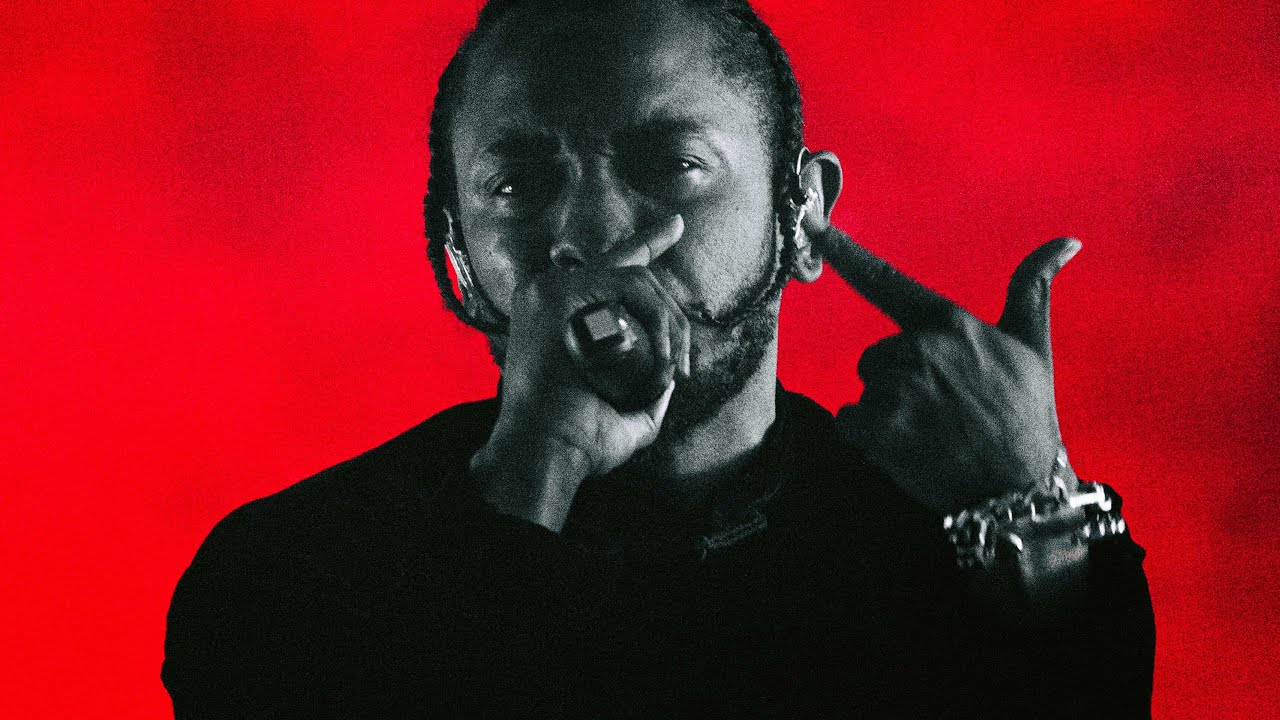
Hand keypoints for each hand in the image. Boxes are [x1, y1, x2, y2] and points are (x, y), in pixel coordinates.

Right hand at [471, 216, 690, 530]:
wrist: (546, 454)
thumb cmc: (578, 443)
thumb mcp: (626, 413)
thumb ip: (648, 393)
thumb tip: (669, 378)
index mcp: (557, 315)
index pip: (611, 268)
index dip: (648, 244)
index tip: (676, 226)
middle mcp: (548, 293)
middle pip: (632, 272)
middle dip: (673, 315)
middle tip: (684, 362)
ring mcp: (548, 289)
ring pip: (638, 280)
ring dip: (669, 326)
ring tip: (674, 367)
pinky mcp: (557, 292)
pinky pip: (630, 286)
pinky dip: (657, 323)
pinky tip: (659, 360)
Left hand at [817, 227, 1080, 514]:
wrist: (1018, 489)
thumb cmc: (1025, 414)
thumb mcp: (1033, 346)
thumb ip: (1032, 288)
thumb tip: (1068, 241)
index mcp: (950, 324)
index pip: (885, 280)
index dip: (843, 250)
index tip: (810, 223)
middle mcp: (920, 350)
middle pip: (876, 356)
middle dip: (898, 380)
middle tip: (941, 408)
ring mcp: (898, 389)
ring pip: (865, 389)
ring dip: (886, 411)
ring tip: (930, 430)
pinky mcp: (878, 427)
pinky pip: (849, 421)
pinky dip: (868, 438)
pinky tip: (907, 448)